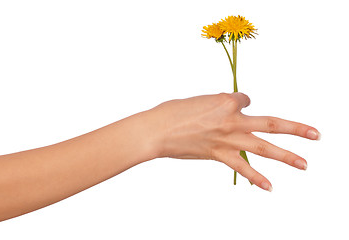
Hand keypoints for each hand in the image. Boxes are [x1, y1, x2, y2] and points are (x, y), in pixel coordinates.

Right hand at [148, 92, 319, 190]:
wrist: (157, 130)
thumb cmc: (172, 112)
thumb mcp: (198, 101)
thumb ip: (218, 106)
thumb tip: (227, 111)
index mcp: (226, 99)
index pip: (245, 100)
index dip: (241, 104)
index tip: (237, 107)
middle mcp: (232, 118)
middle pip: (271, 123)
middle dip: (296, 129)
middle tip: (315, 134)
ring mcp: (227, 138)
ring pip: (263, 147)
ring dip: (286, 156)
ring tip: (305, 164)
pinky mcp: (218, 154)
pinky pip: (242, 167)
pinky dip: (256, 178)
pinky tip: (270, 187)